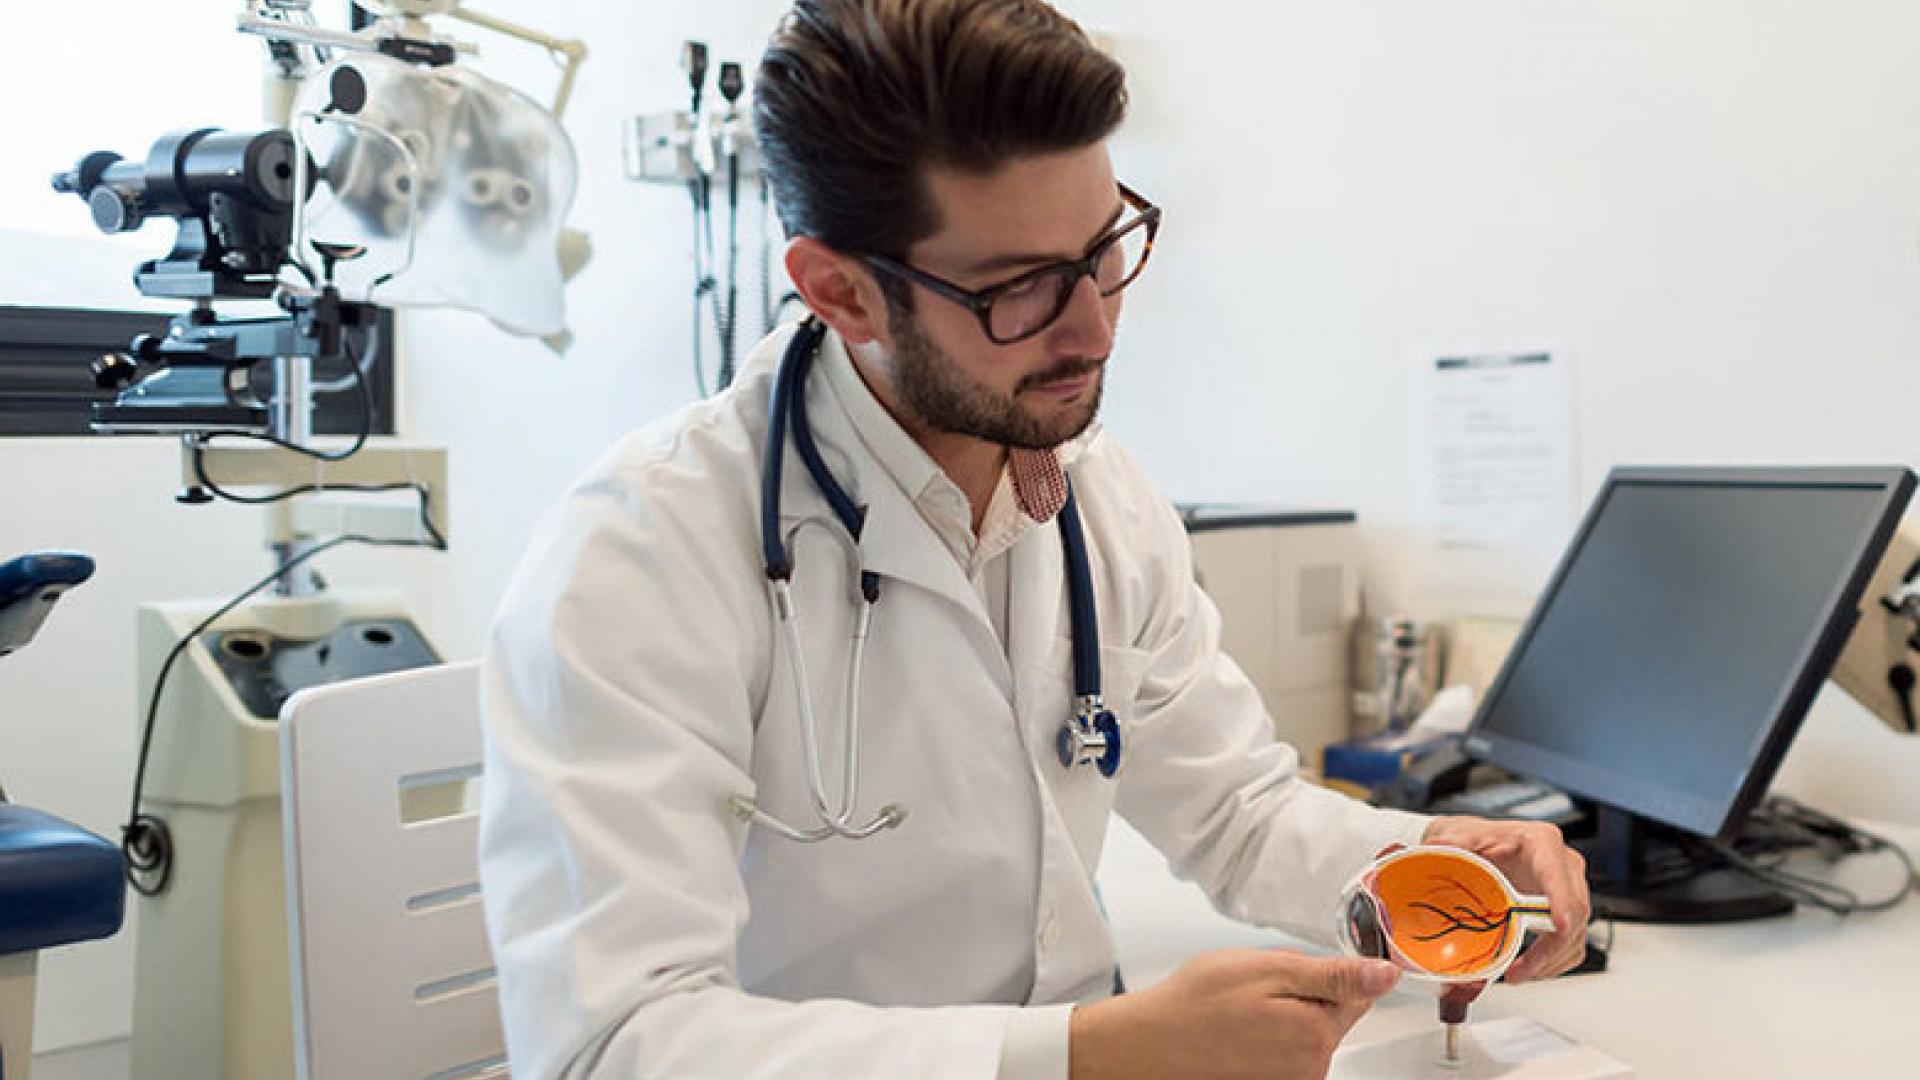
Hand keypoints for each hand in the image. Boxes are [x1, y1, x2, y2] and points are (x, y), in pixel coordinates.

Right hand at [1069, 948, 1400, 1079]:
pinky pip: (1283, 1051)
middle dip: (1301, 993)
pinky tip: (1236, 1029)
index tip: (1299, 968)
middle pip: (1329, 1014)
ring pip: (1305, 1032)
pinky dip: (1264, 1035)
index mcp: (1316, 1034)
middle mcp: (1312, 1069)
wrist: (1147, 1045)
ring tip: (1240, 1010)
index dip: (1328, 972)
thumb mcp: (1267, 969)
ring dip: (1281, 1014)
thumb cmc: (1195, 1005)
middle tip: (1256, 986)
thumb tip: (1386, 974)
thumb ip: (1333, 974)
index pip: (1357, 992)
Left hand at [1418, 816, 1591, 989]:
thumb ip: (1453, 840)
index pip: (1559, 876)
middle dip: (1549, 948)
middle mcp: (1563, 866)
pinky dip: (1552, 963)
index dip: (1563, 903)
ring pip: (1574, 934)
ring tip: (1516, 975)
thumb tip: (1435, 846)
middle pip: (1574, 912)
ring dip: (1549, 961)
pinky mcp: (1565, 912)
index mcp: (1542, 843)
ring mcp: (1568, 890)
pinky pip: (1570, 945)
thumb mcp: (1463, 835)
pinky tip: (1527, 969)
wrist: (1479, 844)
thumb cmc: (1477, 838)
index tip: (1559, 926)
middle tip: (1519, 970)